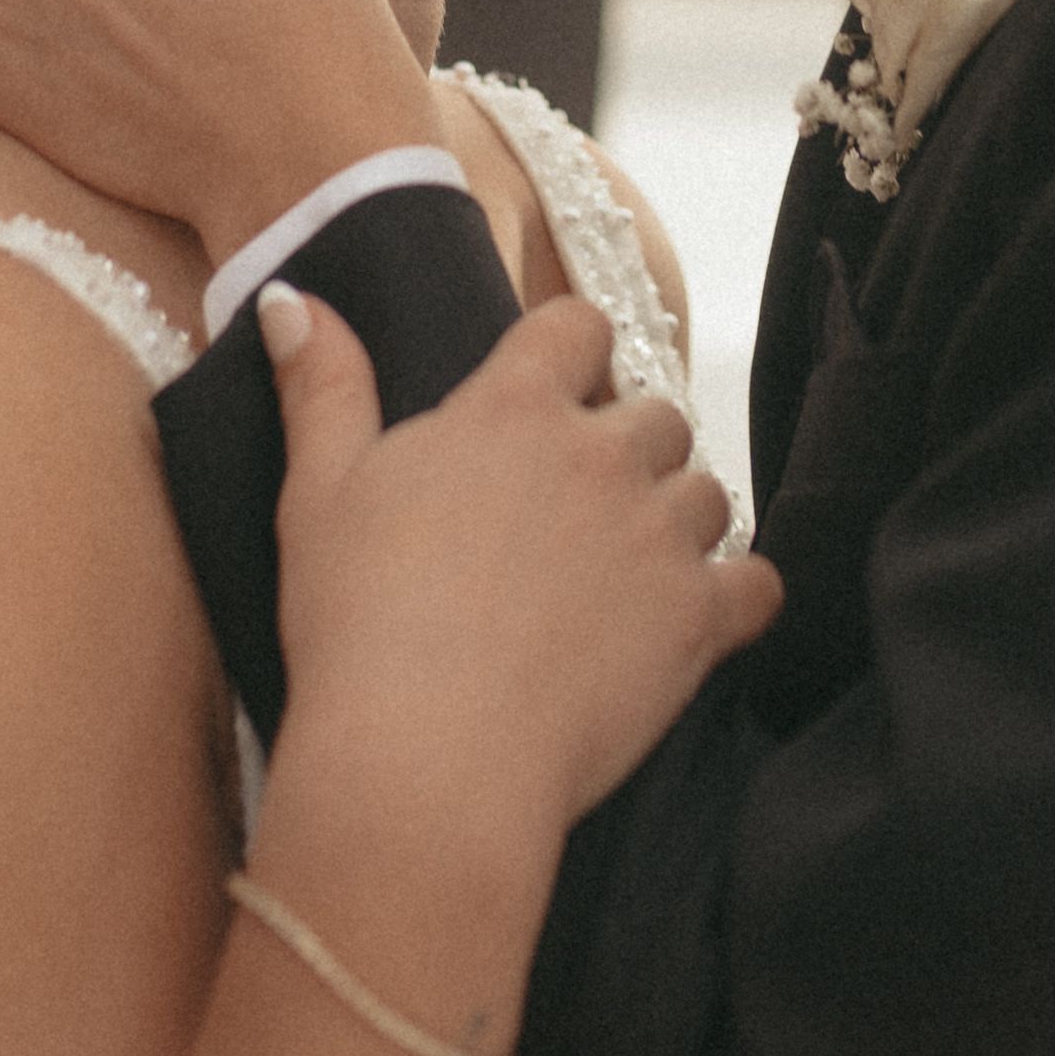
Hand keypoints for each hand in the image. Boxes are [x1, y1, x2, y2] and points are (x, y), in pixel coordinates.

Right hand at [259, 287, 783, 865]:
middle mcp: (600, 456)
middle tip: (578, 511)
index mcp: (510, 413)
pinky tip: (698, 621)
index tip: (556, 391)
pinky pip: (757, 584)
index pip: (576, 326)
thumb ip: (323, 388)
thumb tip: (297, 300)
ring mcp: (658, 535)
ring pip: (708, 493)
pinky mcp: (698, 618)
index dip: (572, 351)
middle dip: (628, 449)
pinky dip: (738, 598)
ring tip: (625, 574)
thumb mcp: (319, 493)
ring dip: (678, 521)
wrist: (428, 754)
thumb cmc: (361, 625)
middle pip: (655, 413)